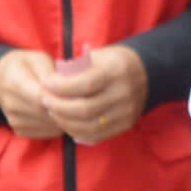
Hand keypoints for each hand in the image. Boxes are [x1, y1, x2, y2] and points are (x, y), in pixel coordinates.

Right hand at [0, 48, 66, 140]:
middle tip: (75, 98)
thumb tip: (64, 90)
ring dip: (62, 118)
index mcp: (14, 82)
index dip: (60, 97)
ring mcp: (14, 120)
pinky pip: (47, 134)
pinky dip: (56, 125)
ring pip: (50, 126)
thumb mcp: (38, 59)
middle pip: (46, 114)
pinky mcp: (20, 131)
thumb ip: (50, 74)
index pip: (41, 98)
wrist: (2, 79)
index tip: (72, 92)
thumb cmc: (25, 66)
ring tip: (65, 104)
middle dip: (65, 108)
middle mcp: (11, 104)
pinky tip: (56, 113)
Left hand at [34, 43, 149, 142]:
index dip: (61, 87)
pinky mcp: (126, 125)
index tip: (46, 84)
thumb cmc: (112, 62)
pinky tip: (66, 124)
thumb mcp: (96, 55)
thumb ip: (75, 66)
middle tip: (45, 101)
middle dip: (59, 107)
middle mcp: (123, 94)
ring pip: (89, 126)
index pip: (84, 84)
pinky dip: (78, 132)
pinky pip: (97, 135)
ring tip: (53, 112)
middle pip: (85, 109)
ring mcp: (126, 112)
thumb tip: (52, 76)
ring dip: (65, 122)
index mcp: (115, 72)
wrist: (145, 73)